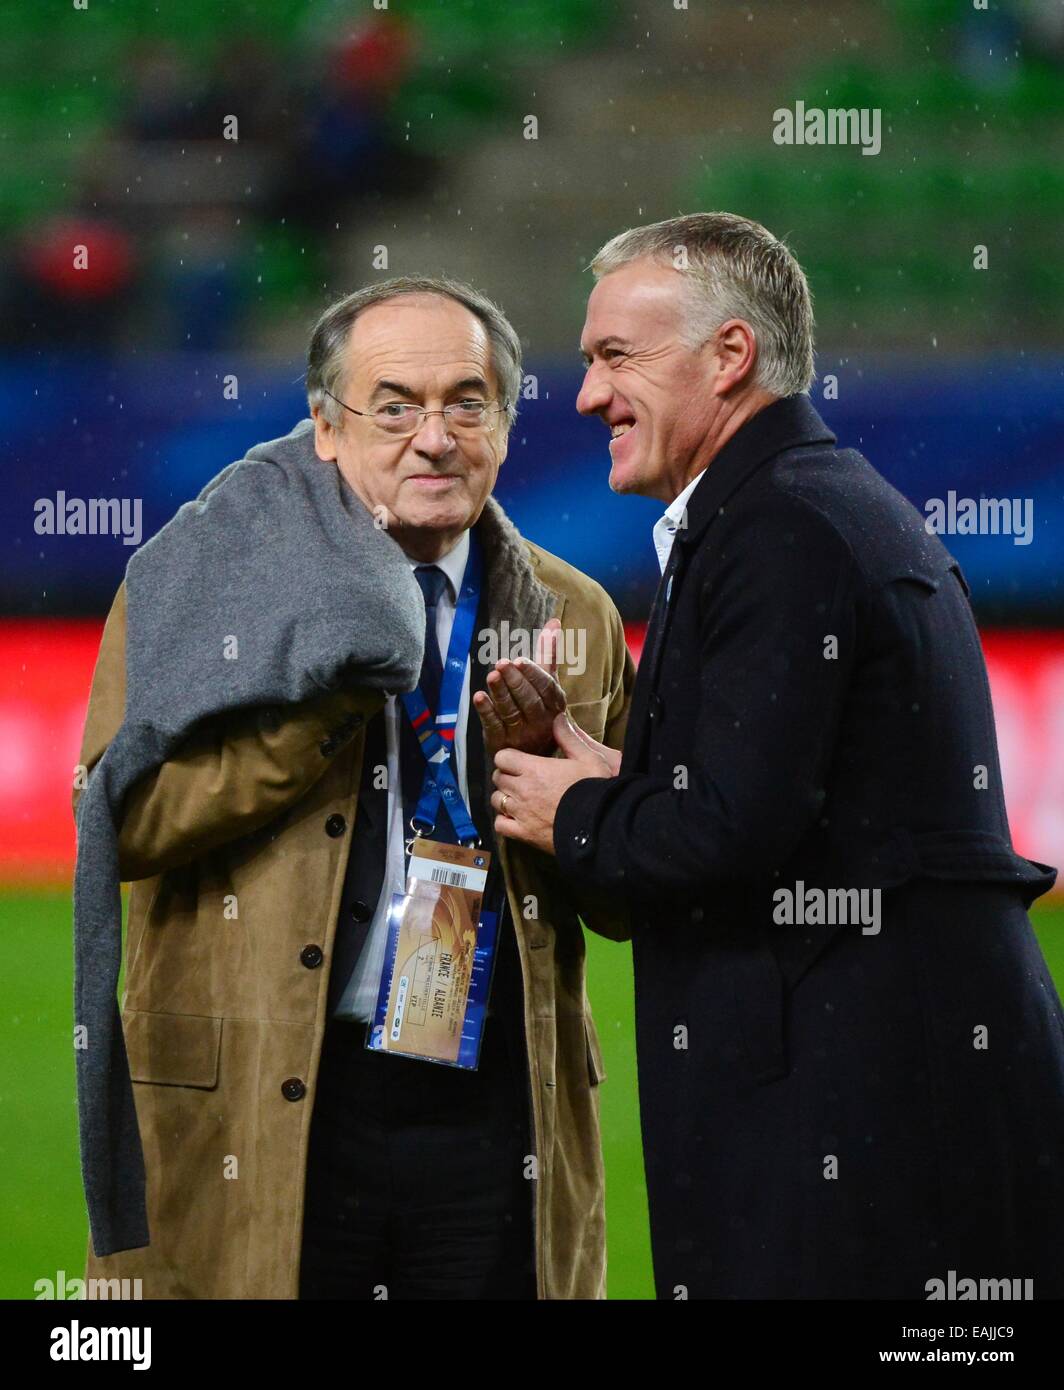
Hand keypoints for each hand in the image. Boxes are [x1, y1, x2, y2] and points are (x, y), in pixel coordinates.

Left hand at [474, 617, 565, 757]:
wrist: (534, 753)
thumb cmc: (541, 709)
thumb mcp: (548, 684)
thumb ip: (548, 654)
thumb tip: (554, 622)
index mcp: (554, 704)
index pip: (546, 688)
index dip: (533, 674)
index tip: (521, 660)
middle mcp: (541, 720)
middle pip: (528, 700)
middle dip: (515, 681)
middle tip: (501, 663)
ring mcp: (522, 733)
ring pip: (511, 711)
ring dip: (500, 693)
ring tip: (491, 677)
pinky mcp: (503, 742)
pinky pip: (494, 726)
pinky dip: (486, 711)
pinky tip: (478, 697)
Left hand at [491, 711, 612, 853]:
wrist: (600, 825)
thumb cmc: (595, 789)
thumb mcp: (589, 758)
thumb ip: (569, 737)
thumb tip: (557, 718)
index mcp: (534, 768)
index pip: (502, 757)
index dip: (509, 758)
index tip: (519, 761)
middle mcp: (522, 789)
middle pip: (498, 777)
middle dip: (507, 776)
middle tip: (521, 778)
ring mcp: (520, 813)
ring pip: (496, 800)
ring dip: (504, 797)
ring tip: (518, 798)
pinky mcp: (523, 834)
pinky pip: (500, 825)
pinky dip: (504, 821)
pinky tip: (516, 818)